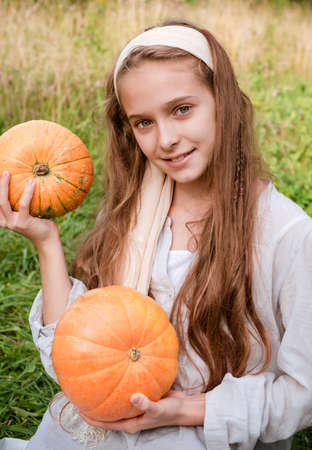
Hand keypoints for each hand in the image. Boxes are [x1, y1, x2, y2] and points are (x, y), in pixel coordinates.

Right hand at [0, 171, 58, 248]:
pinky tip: (31, 182)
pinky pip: (23, 204)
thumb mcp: (27, 212)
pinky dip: (27, 192)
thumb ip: (23, 202)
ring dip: (4, 186)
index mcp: (3, 219)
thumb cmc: (39, 223)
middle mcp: (5, 221)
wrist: (48, 240)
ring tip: (8, 173)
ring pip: (3, 202)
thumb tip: (28, 180)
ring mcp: (13, 223)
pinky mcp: (23, 223)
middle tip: (3, 171)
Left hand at [78, 390, 205, 433]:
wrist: (183, 406)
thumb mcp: (157, 409)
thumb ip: (145, 404)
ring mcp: (135, 405)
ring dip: (107, 393)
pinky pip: (128, 390)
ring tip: (95, 381)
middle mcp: (130, 415)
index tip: (78, 410)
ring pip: (117, 401)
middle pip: (108, 412)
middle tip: (82, 394)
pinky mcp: (141, 395)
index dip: (92, 418)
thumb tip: (132, 397)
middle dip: (95, 405)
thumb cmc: (170, 411)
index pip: (106, 423)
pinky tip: (117, 370)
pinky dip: (121, 383)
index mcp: (131, 423)